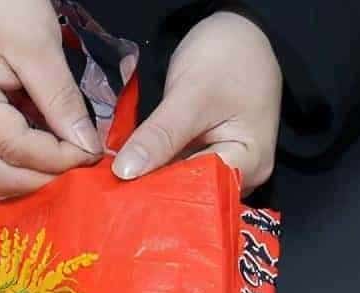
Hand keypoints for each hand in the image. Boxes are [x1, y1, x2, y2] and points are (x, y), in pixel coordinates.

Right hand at [0, 0, 102, 198]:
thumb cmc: (1, 3)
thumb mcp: (38, 46)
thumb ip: (60, 100)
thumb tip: (86, 146)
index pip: (17, 151)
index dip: (60, 159)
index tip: (95, 154)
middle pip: (1, 177)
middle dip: (47, 178)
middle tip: (85, 163)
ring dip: (35, 176)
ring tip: (70, 159)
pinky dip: (23, 163)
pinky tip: (51, 150)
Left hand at [113, 11, 281, 193]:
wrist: (239, 29)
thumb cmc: (226, 57)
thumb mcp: (191, 95)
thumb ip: (160, 135)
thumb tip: (125, 173)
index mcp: (249, 163)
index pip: (202, 193)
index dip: (162, 196)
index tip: (122, 197)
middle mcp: (240, 173)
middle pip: (190, 192)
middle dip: (152, 191)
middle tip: (110, 195)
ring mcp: (221, 163)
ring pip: (179, 181)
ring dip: (148, 180)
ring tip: (112, 187)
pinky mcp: (202, 153)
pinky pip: (175, 166)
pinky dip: (153, 166)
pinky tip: (126, 169)